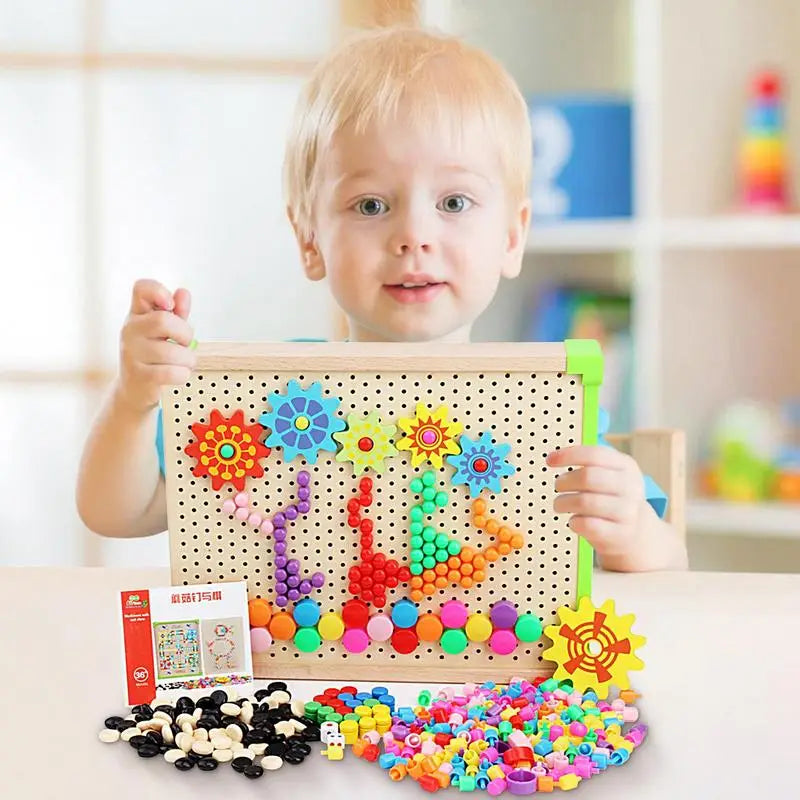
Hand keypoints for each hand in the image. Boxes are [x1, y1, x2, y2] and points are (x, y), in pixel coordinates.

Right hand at [117, 279, 195, 412]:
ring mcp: (131, 353)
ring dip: (188, 359)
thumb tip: (183, 293)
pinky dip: (183, 375)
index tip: (170, 305)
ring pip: (173, 351)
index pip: (141, 288)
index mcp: (137, 314)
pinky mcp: (139, 376)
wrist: (134, 389)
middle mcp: (130, 330)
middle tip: (184, 343)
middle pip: (163, 320)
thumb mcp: (166, 331)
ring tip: (184, 363)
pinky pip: (172, 372)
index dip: (158, 291)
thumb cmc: (154, 355)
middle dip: (185, 334)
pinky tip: (178, 375)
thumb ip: (177, 312)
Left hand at [546, 445, 647, 558]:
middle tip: (558, 486)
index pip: (595, 454)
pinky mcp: (620, 534)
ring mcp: (628, 512)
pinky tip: (574, 521)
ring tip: (559, 504)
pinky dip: (574, 522)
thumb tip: (553, 457)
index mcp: (627, 466)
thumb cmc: (610, 498)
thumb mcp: (608, 475)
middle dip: (565, 481)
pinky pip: (588, 525)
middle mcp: (631, 487)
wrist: (636, 532)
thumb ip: (586, 463)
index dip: (568, 455)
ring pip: (585, 502)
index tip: (549, 460)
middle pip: (588, 477)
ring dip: (564, 502)